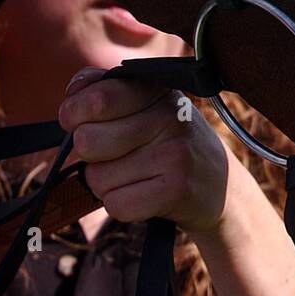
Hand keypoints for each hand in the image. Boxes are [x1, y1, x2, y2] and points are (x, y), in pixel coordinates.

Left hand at [58, 69, 229, 233]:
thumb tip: (73, 93)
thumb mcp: (147, 105)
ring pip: (98, 178)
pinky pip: (116, 205)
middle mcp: (168, 115)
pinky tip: (144, 195)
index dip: (73, 114)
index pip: (95, 98)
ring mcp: (174, 152)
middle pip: (87, 141)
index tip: (79, 122)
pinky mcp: (176, 189)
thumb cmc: (168, 142)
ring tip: (137, 176)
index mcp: (156, 89)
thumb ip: (103, 90)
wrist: (222, 186)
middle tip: (114, 156)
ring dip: (107, 185)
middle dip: (90, 156)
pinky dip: (121, 206)